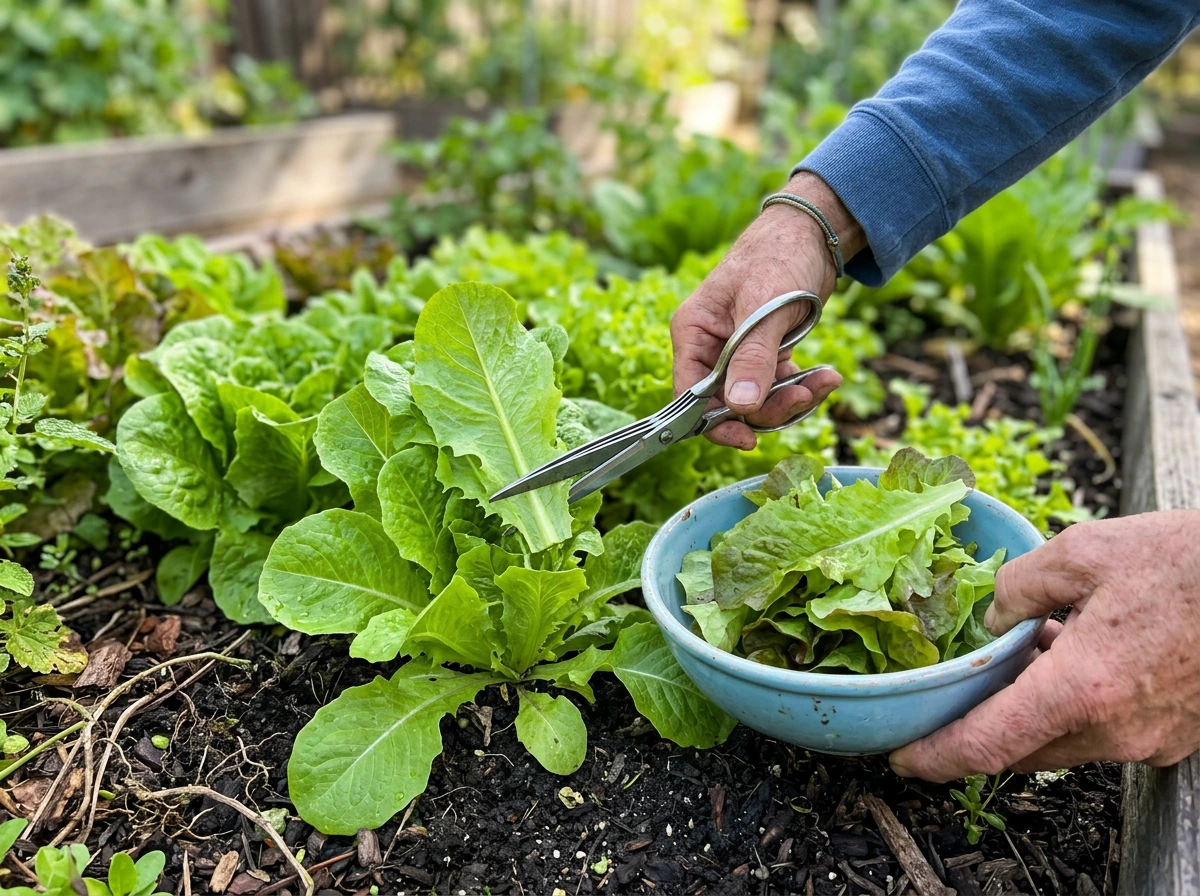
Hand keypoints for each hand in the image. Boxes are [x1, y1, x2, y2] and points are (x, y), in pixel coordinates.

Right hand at [670, 172, 864, 448]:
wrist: (813, 234)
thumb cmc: (779, 257)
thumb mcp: (765, 308)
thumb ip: (752, 357)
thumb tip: (740, 407)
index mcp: (693, 332)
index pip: (689, 395)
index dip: (714, 422)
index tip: (748, 438)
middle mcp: (709, 347)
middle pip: (727, 404)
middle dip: (768, 407)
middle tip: (806, 396)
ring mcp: (736, 353)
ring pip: (756, 401)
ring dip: (791, 398)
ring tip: (825, 381)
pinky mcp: (762, 355)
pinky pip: (776, 387)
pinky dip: (801, 387)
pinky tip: (826, 376)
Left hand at [889, 512, 1199, 781]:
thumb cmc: (1187, 563)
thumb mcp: (1085, 551)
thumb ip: (1019, 587)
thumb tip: (992, 616)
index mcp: (1082, 690)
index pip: (987, 745)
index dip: (935, 757)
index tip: (901, 759)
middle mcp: (1115, 731)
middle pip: (1020, 750)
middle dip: (979, 728)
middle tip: (951, 693)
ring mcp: (1150, 740)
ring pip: (1062, 744)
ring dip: (1028, 713)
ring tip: (1017, 657)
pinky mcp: (1174, 735)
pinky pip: (1102, 733)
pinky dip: (1071, 707)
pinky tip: (1070, 655)